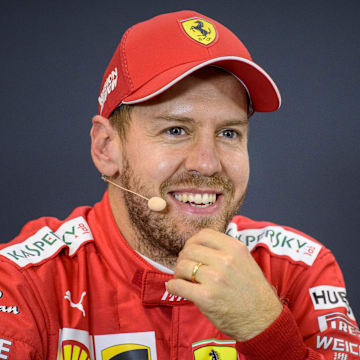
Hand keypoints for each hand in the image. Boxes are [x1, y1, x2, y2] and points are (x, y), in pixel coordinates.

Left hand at [166, 228, 282, 340]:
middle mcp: (226, 260)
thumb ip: (225, 250)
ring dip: (178, 273)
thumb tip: (198, 246)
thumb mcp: (245, 261)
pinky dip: (173, 286)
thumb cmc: (252, 291)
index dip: (193, 242)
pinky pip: (178, 285)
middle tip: (186, 268)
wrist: (263, 321)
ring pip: (182, 266)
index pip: (204, 234)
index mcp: (235, 248)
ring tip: (183, 279)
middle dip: (184, 258)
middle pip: (190, 249)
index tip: (192, 251)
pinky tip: (177, 288)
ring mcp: (215, 278)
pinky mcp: (206, 298)